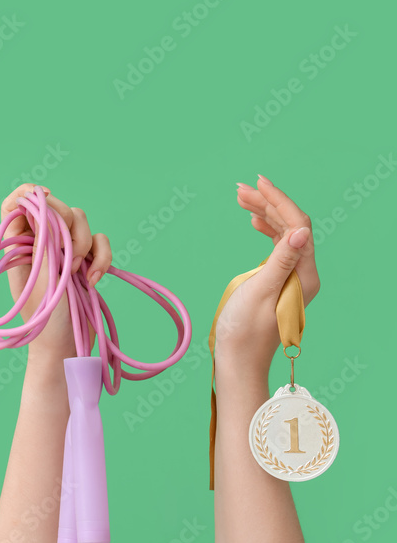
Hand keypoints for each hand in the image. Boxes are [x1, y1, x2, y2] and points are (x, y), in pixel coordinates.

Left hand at [0, 184, 111, 356]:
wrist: (63, 348)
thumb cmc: (44, 318)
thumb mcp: (41, 275)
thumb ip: (43, 238)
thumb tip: (41, 205)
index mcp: (18, 243)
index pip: (15, 204)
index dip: (28, 193)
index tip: (46, 197)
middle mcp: (39, 243)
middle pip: (56, 207)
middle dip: (67, 226)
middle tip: (66, 256)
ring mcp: (64, 251)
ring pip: (81, 221)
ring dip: (84, 245)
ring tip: (76, 274)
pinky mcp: (86, 262)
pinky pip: (100, 242)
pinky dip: (102, 258)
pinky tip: (93, 281)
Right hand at [215, 175, 320, 376]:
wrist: (238, 358)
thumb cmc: (244, 329)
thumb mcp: (260, 291)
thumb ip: (281, 259)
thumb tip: (302, 231)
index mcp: (304, 275)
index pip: (298, 226)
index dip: (279, 202)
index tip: (258, 184)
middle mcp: (303, 274)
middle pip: (291, 227)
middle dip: (268, 203)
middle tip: (241, 188)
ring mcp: (292, 278)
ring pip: (283, 234)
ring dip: (264, 213)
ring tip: (241, 197)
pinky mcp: (279, 282)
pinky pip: (277, 247)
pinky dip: (264, 230)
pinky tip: (252, 222)